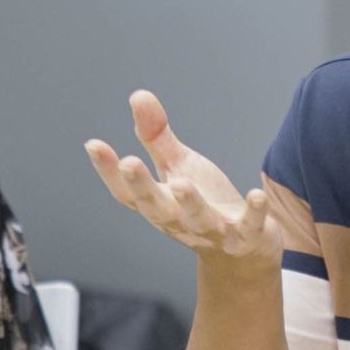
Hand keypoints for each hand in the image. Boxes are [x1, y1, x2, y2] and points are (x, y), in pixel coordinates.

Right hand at [85, 89, 279, 264]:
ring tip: (181, 184)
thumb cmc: (202, 203)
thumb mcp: (177, 167)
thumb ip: (156, 136)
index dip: (108, 171)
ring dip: (189, 203)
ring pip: (197, 219)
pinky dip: (254, 213)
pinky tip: (256, 195)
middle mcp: (179, 221)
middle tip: (129, 163)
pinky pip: (249, 226)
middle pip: (155, 207)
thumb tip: (137, 95)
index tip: (94, 145)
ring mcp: (212, 231)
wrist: (242, 253)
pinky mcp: (245, 236)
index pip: (126, 192)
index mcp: (158, 203)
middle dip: (142, 187)